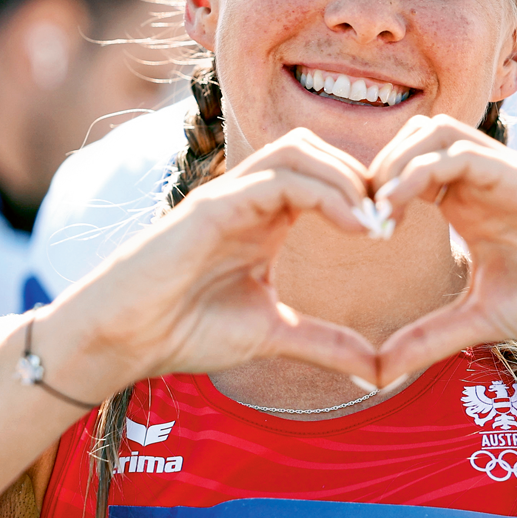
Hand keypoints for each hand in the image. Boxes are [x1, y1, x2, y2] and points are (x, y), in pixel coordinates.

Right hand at [58, 128, 380, 393]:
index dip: (363, 193)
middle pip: (315, 148)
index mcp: (265, 217)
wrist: (125, 340)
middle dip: (360, 176)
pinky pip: (277, 178)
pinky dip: (324, 192)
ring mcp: (228, 196)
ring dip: (346, 178)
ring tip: (373, 224)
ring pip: (298, 150)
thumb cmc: (184, 330)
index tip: (391, 233)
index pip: (323, 174)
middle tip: (389, 222)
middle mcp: (248, 197)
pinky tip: (353, 227)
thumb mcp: (273, 335)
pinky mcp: (212, 205)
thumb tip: (377, 370)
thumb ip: (325, 343)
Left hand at [369, 115, 516, 380]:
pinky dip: (422, 170)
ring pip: (433, 131)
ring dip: (395, 162)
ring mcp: (504, 173)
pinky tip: (400, 208)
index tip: (356, 235)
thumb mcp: (481, 321)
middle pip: (411, 136)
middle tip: (360, 220)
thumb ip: (428, 339)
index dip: (372, 192)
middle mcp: (482, 179)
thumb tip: (376, 373)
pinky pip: (463, 153)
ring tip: (378, 212)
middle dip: (375, 170)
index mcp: (467, 203)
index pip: (405, 168)